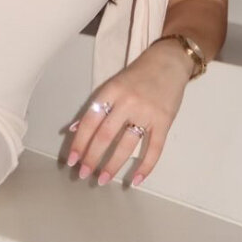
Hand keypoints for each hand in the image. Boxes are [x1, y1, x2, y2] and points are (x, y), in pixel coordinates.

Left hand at [63, 40, 191, 186]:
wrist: (169, 62)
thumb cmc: (137, 75)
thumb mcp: (112, 86)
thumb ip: (95, 107)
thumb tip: (72, 129)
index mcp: (110, 91)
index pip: (90, 121)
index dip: (79, 142)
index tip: (71, 160)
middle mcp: (127, 102)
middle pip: (105, 135)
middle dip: (92, 157)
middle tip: (83, 174)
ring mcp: (147, 113)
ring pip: (126, 145)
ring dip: (112, 165)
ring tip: (102, 179)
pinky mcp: (164, 122)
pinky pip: (154, 149)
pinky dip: (145, 167)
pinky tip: (134, 180)